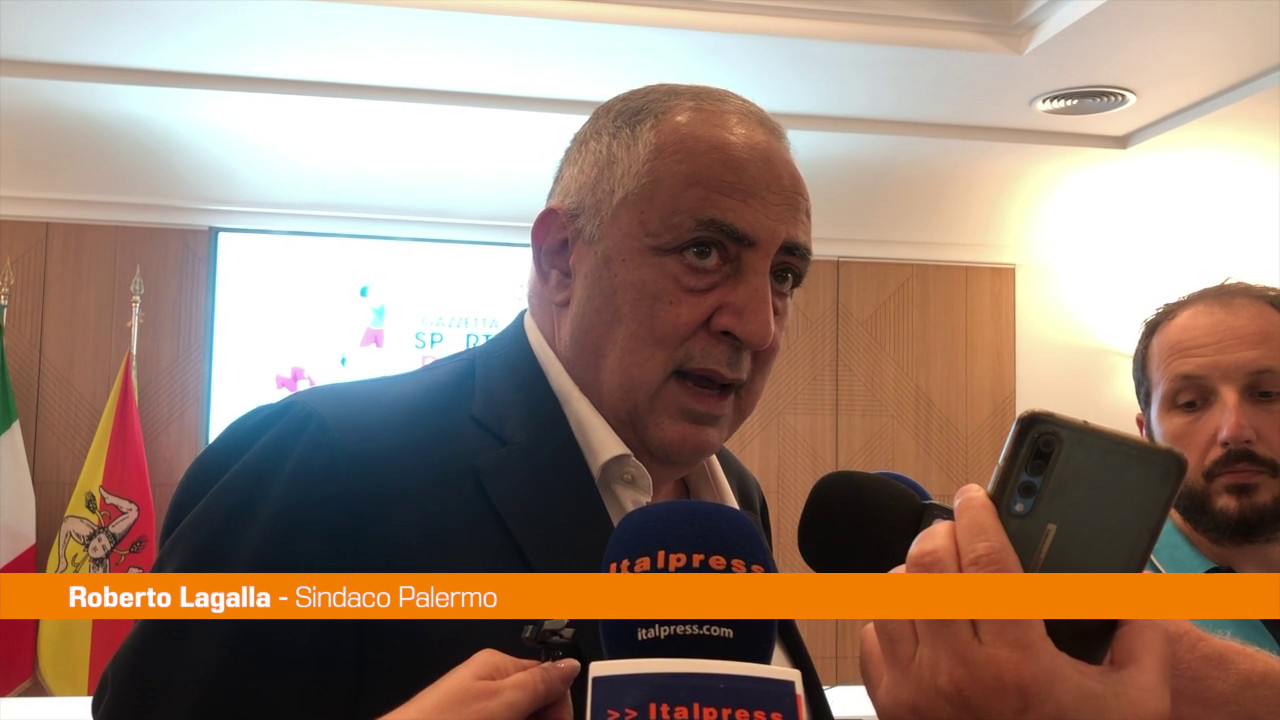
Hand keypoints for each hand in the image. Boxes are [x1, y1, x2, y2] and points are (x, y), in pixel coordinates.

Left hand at [380, 649, 579, 719]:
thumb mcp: (499, 702)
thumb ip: (538, 682)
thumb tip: (570, 664)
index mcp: (496, 666)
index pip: (548, 677)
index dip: (558, 704)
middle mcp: (486, 683)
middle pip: (534, 701)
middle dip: (539, 718)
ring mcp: (476, 707)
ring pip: (518, 716)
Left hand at [860, 484, 1171, 719]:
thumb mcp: (1137, 700)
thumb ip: (1142, 636)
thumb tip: (1127, 584)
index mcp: (1019, 664)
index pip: (985, 561)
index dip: (978, 515)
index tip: (975, 495)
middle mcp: (957, 674)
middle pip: (928, 566)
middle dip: (942, 533)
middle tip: (958, 528)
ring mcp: (915, 691)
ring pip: (893, 594)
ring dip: (914, 572)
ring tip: (940, 573)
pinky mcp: (890, 706)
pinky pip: (873, 634)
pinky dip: (893, 615)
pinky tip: (920, 617)